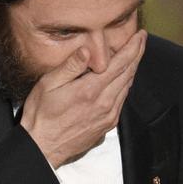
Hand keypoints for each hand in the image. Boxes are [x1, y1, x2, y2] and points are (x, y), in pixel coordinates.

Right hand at [19, 30, 146, 167]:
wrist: (43, 148)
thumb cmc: (41, 115)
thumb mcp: (48, 85)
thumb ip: (70, 66)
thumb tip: (87, 50)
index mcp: (91, 90)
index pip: (120, 64)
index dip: (132, 47)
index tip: (140, 35)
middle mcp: (104, 104)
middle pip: (128, 74)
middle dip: (137, 54)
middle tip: (142, 40)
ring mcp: (108, 117)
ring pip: (127, 88)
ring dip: (132, 70)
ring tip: (134, 56)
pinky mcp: (107, 126)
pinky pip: (122, 102)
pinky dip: (125, 86)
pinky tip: (123, 80)